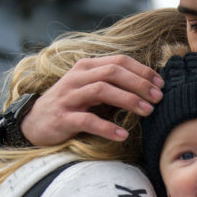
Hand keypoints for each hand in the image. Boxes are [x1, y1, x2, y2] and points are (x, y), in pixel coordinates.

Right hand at [20, 55, 163, 145]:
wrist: (36, 122)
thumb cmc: (73, 104)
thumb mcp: (93, 88)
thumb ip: (115, 84)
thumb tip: (151, 87)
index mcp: (87, 67)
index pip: (119, 61)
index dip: (142, 71)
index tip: (161, 85)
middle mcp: (77, 78)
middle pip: (112, 73)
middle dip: (139, 84)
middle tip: (158, 98)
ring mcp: (69, 97)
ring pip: (101, 90)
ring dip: (128, 100)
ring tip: (147, 111)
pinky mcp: (63, 118)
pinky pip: (87, 120)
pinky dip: (107, 128)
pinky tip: (123, 134)